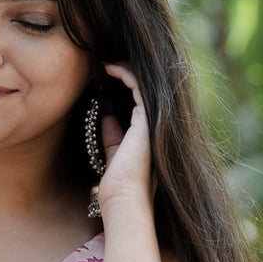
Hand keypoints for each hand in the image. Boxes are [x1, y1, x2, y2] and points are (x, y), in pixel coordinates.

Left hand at [94, 63, 152, 211]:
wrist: (123, 198)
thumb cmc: (118, 184)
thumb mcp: (114, 152)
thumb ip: (113, 134)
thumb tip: (107, 116)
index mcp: (149, 133)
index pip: (140, 100)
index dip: (125, 83)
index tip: (106, 75)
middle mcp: (156, 125)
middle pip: (146, 88)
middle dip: (127, 72)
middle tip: (107, 63)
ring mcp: (155, 121)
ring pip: (145, 83)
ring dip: (125, 69)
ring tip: (106, 63)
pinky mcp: (148, 119)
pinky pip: (138, 85)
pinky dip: (125, 73)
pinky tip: (109, 68)